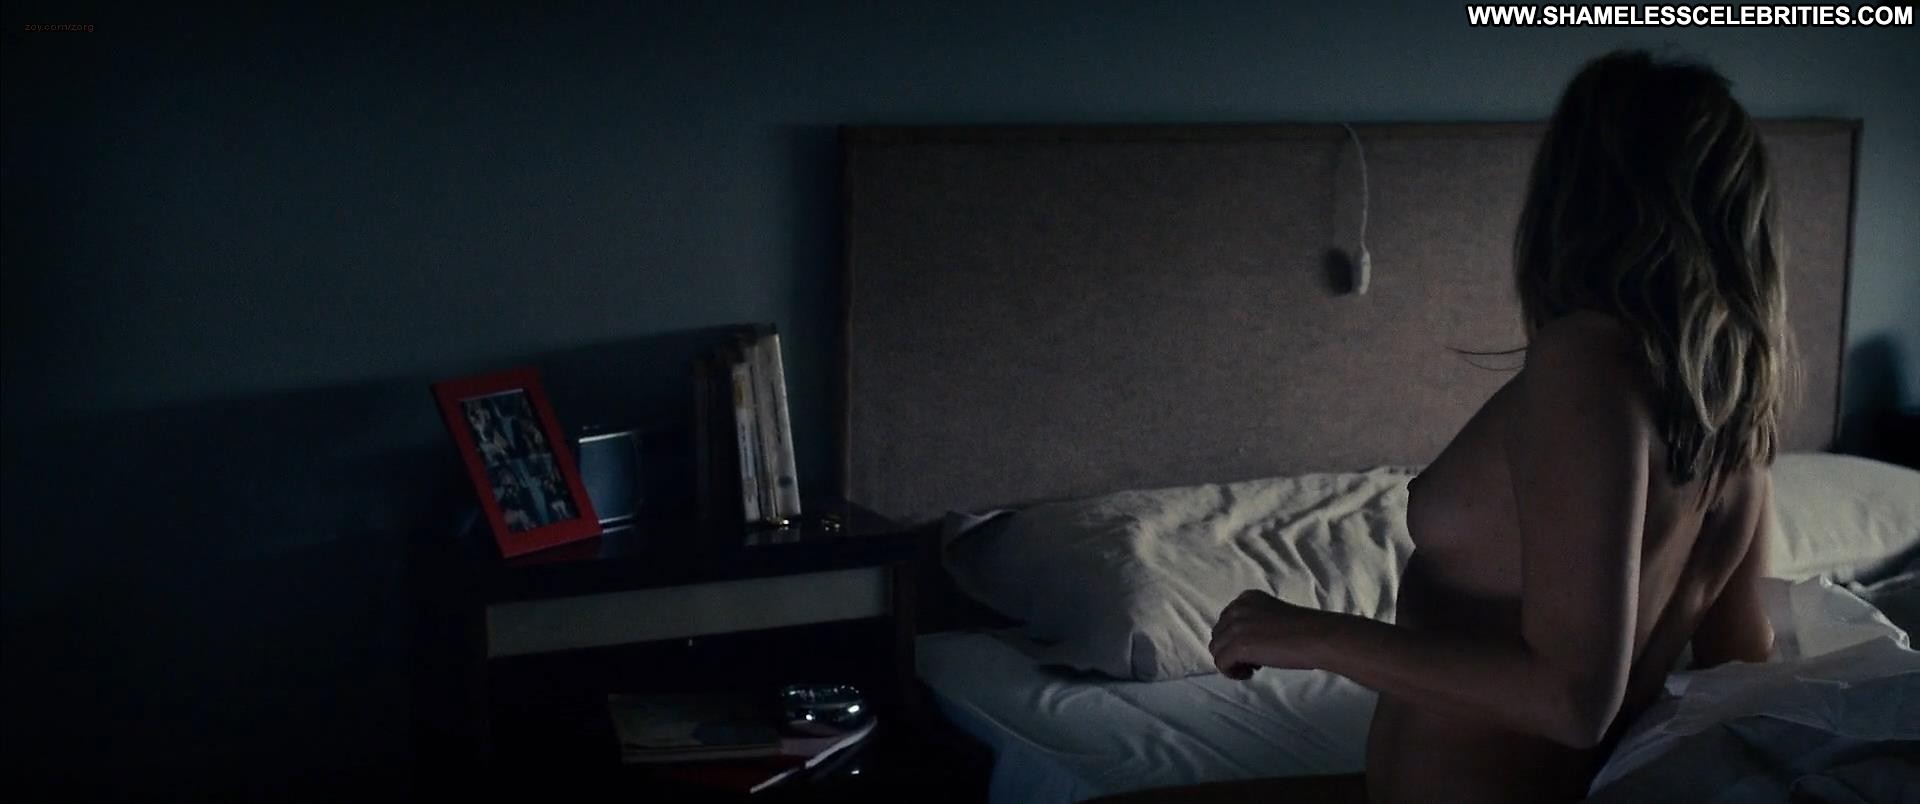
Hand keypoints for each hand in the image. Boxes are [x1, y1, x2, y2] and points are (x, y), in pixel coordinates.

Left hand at [1209, 589, 1328, 679]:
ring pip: (1216, 650)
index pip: (1225, 621)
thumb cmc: (1303, 630)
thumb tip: (1241, 643)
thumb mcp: (1272, 615)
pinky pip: (1221, 664)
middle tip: (1254, 660)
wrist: (1319, 637)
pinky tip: (1248, 674)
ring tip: (1253, 668)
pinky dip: (1232, 672)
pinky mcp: (1238, 646)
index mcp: (1246, 598)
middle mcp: (1237, 608)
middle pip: (1218, 635)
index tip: (1255, 648)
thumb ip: (1254, 621)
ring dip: (1231, 662)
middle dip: (1231, 649)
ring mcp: (1236, 626)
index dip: (1235, 638)